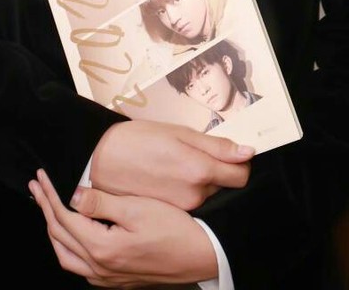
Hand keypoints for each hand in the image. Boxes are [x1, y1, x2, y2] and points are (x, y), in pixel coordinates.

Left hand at [29, 169, 217, 287]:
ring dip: (54, 230)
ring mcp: (107, 278)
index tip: (40, 176)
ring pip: (66, 256)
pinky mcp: (116, 279)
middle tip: (37, 187)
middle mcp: (99, 268)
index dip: (49, 196)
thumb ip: (102, 203)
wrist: (202, 254)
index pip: (63, 218)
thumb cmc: (174, 228)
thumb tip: (72, 196)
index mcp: (101, 248)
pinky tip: (74, 233)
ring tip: (49, 207)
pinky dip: (69, 246)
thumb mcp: (138, 208)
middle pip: (59, 237)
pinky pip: (80, 265)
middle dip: (45, 209)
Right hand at [91, 119, 252, 209]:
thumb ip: (217, 145)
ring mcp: (181, 208)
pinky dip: (185, 192)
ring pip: (207, 194)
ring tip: (177, 165)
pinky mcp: (169, 215)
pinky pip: (190, 204)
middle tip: (194, 154)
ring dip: (200, 182)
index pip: (241, 175)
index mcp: (199, 169)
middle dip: (218, 171)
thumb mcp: (179, 133)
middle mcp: (194, 195)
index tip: (229, 154)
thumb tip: (248, 152)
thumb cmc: (138, 140)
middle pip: (225, 185)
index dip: (239, 162)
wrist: (100, 161)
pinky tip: (169, 179)